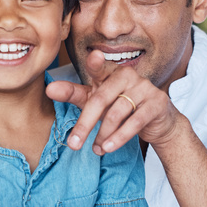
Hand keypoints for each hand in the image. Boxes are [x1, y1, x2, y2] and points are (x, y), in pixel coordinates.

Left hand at [46, 50, 180, 153]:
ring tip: (96, 149)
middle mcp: (128, 75)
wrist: (157, 122)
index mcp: (111, 72)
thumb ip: (73, 94)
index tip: (94, 56)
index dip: (96, 63)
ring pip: (116, 113)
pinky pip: (134, 122)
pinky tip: (108, 148)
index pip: (99, 67)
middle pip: (100, 99)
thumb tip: (49, 89)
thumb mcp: (95, 101)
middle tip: (73, 144)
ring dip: (103, 135)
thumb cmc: (121, 107)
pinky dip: (119, 138)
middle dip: (85, 124)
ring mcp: (144, 88)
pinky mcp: (156, 103)